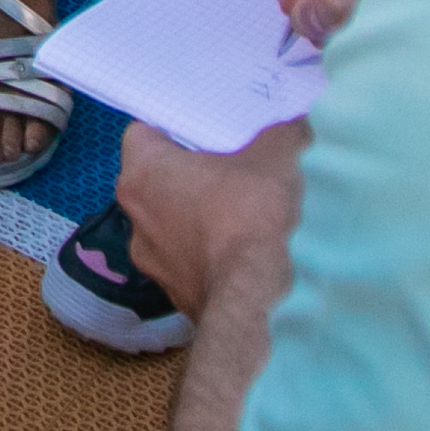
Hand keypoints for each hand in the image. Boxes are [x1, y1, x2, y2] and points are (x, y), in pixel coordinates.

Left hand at [115, 118, 305, 323]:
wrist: (257, 303)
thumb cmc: (252, 217)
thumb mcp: (276, 158)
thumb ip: (281, 135)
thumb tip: (295, 127)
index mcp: (142, 173)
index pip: (142, 136)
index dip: (173, 131)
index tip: (204, 136)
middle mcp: (134, 218)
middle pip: (157, 182)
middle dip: (189, 176)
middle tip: (229, 171)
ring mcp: (151, 263)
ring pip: (170, 227)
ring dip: (198, 221)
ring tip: (242, 218)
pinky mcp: (175, 296)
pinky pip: (188, 264)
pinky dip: (209, 257)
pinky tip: (244, 256)